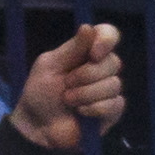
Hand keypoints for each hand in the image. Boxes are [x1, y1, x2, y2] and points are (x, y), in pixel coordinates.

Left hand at [12, 23, 124, 154]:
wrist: (38, 127)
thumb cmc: (40, 93)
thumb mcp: (50, 66)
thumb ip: (71, 49)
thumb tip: (89, 27)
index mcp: (85, 52)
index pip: (108, 35)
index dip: (106, 41)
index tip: (93, 54)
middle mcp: (100, 68)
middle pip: (114, 61)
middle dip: (88, 75)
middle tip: (67, 84)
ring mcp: (108, 90)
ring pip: (114, 84)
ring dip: (87, 94)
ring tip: (68, 100)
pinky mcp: (112, 111)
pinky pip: (115, 104)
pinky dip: (95, 109)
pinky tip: (81, 113)